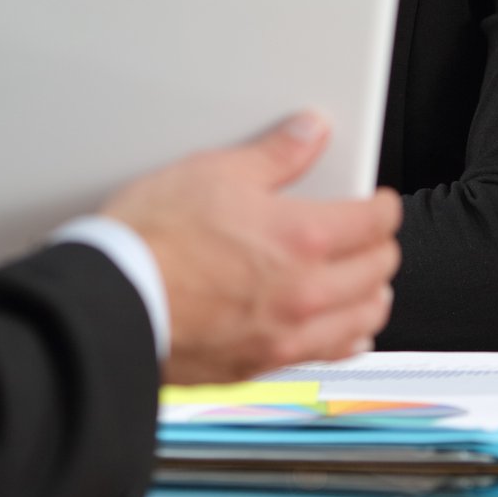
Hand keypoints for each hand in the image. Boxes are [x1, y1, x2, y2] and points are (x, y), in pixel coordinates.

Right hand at [102, 113, 401, 384]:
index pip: (375, 222)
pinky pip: (326, 354)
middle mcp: (306, 293)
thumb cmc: (152, 238)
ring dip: (371, 296)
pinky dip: (344, 338)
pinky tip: (339, 330)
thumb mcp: (214, 173)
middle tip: (370, 234)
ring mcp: (286, 334)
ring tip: (364, 281)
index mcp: (302, 239)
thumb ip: (275, 156)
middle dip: (380, 247)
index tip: (377, 201)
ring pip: (363, 320)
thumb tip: (308, 133)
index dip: (383, 205)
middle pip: (378, 271)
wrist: (114, 299)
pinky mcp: (261, 363)